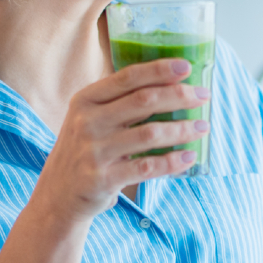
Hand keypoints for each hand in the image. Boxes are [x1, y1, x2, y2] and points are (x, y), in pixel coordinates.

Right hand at [34, 58, 208, 220]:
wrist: (58, 195)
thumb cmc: (85, 150)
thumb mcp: (90, 120)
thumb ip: (120, 103)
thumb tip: (171, 87)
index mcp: (86, 100)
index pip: (127, 78)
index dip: (159, 70)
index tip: (187, 67)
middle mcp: (87, 122)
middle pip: (143, 101)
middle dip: (179, 96)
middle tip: (204, 96)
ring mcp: (94, 151)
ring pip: (149, 134)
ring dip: (181, 129)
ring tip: (203, 127)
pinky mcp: (103, 179)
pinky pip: (147, 167)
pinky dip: (172, 162)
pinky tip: (189, 157)